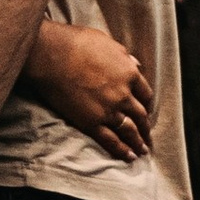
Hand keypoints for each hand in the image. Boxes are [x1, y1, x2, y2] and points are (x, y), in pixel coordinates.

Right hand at [19, 17, 152, 160]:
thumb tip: (135, 63)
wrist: (51, 55)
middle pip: (140, 115)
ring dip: (138, 142)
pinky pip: (111, 140)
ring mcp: (108, 111)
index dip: (146, 104)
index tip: (146, 110)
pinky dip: (121, 150)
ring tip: (142, 150)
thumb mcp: (107, 42)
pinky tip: (128, 156)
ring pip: (130, 131)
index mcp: (129, 73)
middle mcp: (123, 95)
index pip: (146, 94)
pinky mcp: (91, 122)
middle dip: (145, 126)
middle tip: (147, 135)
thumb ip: (124, 56)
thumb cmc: (76, 43)